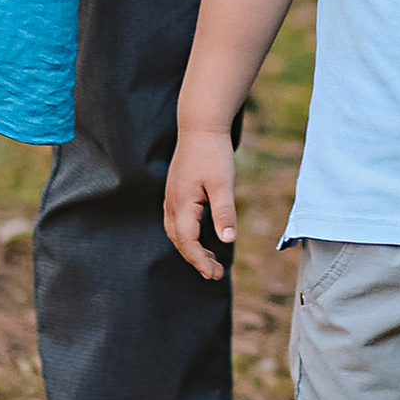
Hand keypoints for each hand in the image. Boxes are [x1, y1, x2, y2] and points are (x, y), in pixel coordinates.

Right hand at [163, 126, 238, 278]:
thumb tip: (228, 241)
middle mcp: (172, 203)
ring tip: (210, 259)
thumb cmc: (212, 153)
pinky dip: (186, 235)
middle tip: (215, 273)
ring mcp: (172, 196)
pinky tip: (199, 235)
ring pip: (175, 232)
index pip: (188, 242)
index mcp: (182, 204)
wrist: (201, 125)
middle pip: (179, 241)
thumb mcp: (223, 184)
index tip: (214, 274)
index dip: (200, 261)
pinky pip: (176, 221)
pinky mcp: (176, 190)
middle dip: (196, 259)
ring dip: (190, 248)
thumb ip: (224, 213)